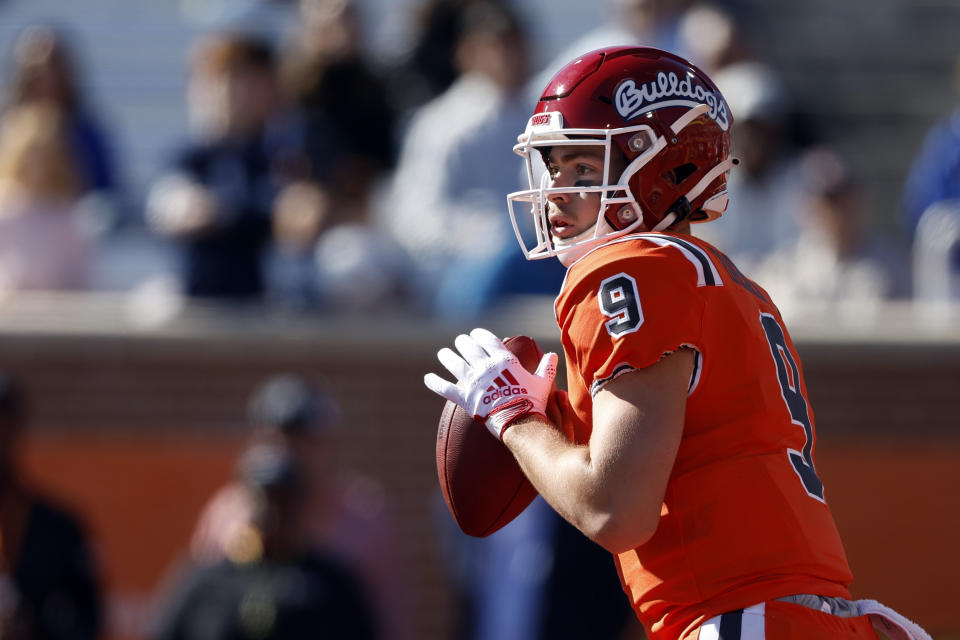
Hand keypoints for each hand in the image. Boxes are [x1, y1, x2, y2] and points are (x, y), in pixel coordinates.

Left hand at [424, 328, 557, 438]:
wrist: (520, 421)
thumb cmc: (533, 401)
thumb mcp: (543, 382)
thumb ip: (546, 367)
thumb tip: (553, 355)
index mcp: (503, 360)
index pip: (488, 340)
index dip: (480, 335)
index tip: (475, 333)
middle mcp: (485, 367)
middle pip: (469, 348)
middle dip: (463, 342)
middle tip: (460, 341)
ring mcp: (474, 382)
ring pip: (455, 364)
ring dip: (447, 356)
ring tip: (443, 353)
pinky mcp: (465, 398)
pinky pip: (446, 388)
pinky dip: (435, 383)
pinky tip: (427, 378)